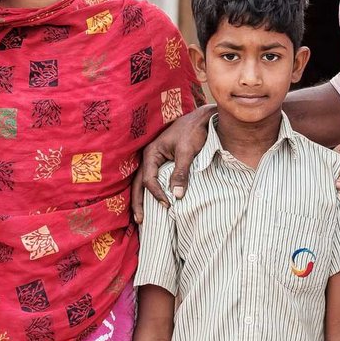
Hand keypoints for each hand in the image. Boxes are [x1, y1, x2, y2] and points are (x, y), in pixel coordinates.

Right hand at [132, 105, 213, 220]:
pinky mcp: (163, 161)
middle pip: (138, 183)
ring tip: (143, 218)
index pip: (148, 179)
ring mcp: (154, 159)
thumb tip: (176, 196)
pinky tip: (154, 203)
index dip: (156, 194)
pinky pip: (153, 179)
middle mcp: (149, 156)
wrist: (202, 119)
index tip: (168, 205)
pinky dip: (151, 192)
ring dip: (142, 198)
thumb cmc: (193, 132)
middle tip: (140, 221)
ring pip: (143, 182)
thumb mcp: (188, 151)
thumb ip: (181, 173)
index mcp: (151, 153)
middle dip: (138, 202)